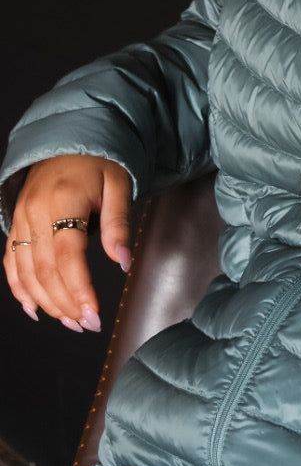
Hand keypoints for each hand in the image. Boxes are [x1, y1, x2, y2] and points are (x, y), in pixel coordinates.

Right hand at [3, 154, 131, 329]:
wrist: (66, 140)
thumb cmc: (97, 162)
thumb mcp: (118, 183)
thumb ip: (119, 224)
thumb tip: (124, 262)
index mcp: (61, 201)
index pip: (67, 256)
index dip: (79, 288)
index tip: (94, 314)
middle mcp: (34, 213)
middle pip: (44, 270)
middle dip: (65, 303)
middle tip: (88, 325)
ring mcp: (20, 220)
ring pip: (26, 272)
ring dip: (47, 302)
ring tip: (71, 322)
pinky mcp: (15, 225)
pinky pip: (11, 262)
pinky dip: (19, 289)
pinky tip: (35, 309)